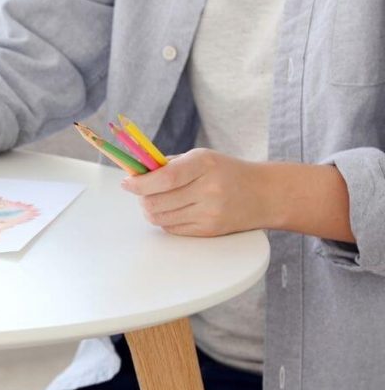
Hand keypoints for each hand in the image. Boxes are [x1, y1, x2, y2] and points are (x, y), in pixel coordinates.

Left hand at [120, 148, 271, 236]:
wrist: (264, 194)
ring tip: (160, 199)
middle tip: (142, 190)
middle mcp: (209, 190)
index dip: (140, 183)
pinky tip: (176, 209)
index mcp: (204, 165)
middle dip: (142, 197)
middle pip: (156, 202)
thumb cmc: (225, 172)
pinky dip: (165, 219)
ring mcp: (210, 214)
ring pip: (160, 218)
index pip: (164, 178)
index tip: (126, 183)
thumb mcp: (200, 158)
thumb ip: (167, 165)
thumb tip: (133, 174)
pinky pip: (171, 228)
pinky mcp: (209, 231)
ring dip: (151, 209)